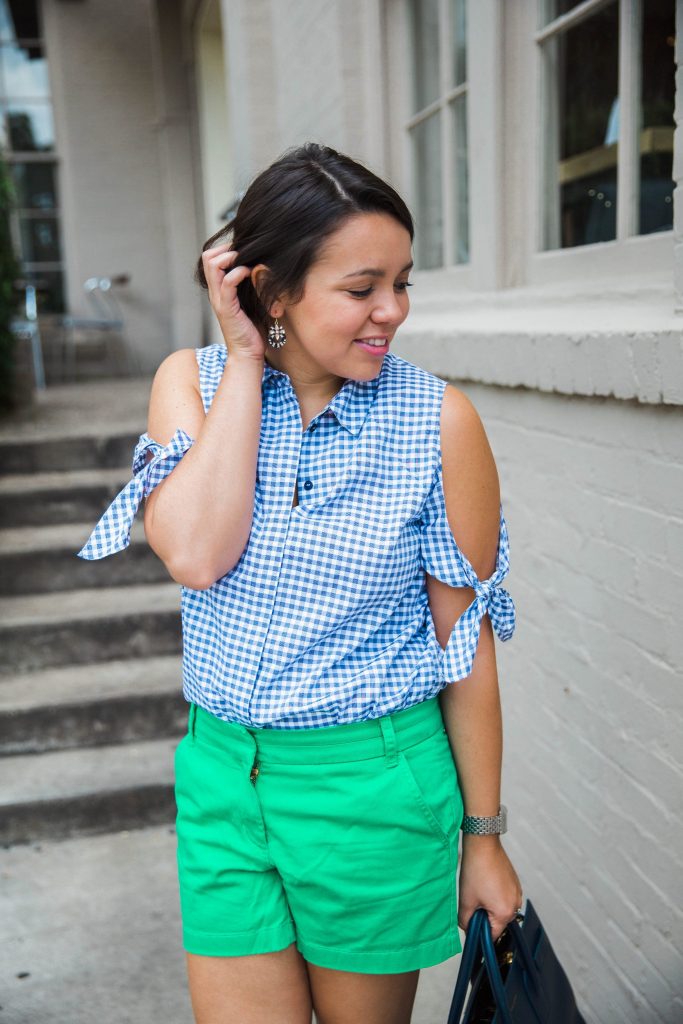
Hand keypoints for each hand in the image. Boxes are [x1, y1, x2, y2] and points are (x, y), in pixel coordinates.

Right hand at [201, 244, 266, 360]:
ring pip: (213, 265)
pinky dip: (238, 272)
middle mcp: (215, 293)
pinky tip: (249, 273)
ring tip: (246, 260)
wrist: (247, 354)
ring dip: (230, 256)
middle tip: (244, 253)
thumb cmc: (252, 330)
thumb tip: (262, 266)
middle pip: (207, 257)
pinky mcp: (227, 308)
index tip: (243, 250)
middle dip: (226, 248)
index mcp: (219, 290)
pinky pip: (227, 282)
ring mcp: (219, 300)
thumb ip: (250, 285)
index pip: (210, 258)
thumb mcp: (251, 301)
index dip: (224, 248)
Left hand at [458, 836, 522, 941]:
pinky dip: (495, 894)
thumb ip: (466, 921)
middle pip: (498, 922)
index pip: (493, 935)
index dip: (480, 932)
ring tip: (478, 890)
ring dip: (489, 905)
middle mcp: (515, 903)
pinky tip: (484, 882)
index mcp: (505, 912)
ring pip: (501, 908)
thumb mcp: (465, 901)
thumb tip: (468, 928)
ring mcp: (517, 892)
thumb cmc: (476, 870)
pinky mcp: (515, 882)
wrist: (483, 844)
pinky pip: (505, 896)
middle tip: (472, 902)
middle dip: (484, 916)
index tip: (471, 925)